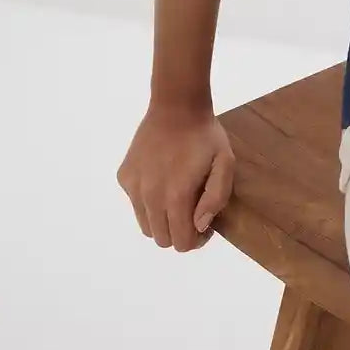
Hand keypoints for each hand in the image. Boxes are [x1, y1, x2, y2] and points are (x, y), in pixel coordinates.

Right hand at [116, 103, 235, 251]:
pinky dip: (148, 201)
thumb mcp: (225, 163)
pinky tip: (161, 179)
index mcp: (175, 196)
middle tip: (192, 210)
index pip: (181, 242)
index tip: (205, 223)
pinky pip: (135, 203)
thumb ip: (216, 198)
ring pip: (146, 225)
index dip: (196, 240)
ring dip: (162, 219)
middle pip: (162, 239)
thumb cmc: (205, 136)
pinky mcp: (124, 176)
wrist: (176, 106)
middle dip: (179, 232)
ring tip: (176, 196)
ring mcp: (133, 186)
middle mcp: (150, 196)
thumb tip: (199, 226)